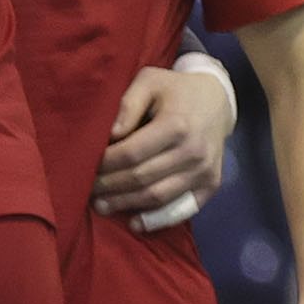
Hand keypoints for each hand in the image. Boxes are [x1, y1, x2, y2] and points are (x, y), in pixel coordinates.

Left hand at [93, 61, 233, 218]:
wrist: (217, 100)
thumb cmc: (175, 90)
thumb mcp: (150, 81)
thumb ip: (128, 103)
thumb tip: (111, 135)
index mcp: (176, 125)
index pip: (132, 154)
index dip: (105, 164)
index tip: (86, 167)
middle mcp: (193, 152)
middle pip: (142, 178)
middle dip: (110, 187)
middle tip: (87, 190)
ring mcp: (204, 171)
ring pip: (158, 197)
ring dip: (126, 205)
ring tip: (102, 206)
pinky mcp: (211, 184)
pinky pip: (183, 209)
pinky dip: (158, 220)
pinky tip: (135, 223)